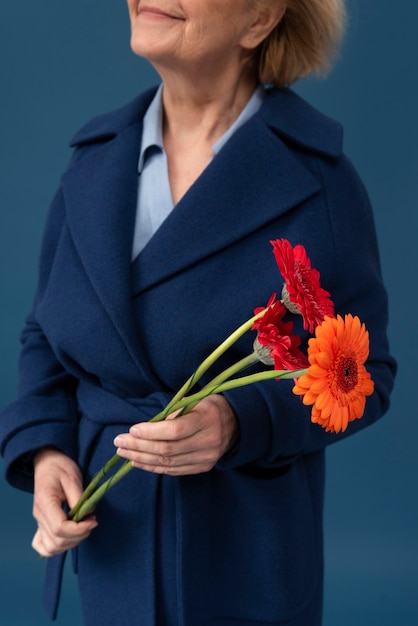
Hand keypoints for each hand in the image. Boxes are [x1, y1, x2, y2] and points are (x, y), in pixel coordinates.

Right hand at [32, 448, 97, 556]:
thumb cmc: (60, 467)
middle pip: (57, 541)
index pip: (59, 528)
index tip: (93, 520)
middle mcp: (39, 516)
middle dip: (79, 536)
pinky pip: (43, 546)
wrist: (47, 462)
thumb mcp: (72, 477)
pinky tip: (70, 537)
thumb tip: (88, 515)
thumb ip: (79, 498)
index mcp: (45, 502)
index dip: (79, 529)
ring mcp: (38, 522)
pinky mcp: (41, 524)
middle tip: (92, 521)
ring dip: (71, 543)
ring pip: (51, 547)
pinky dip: (57, 548)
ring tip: (84, 527)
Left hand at [114, 395, 238, 475]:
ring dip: (141, 458)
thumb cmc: (209, 407)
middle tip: (119, 442)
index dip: (152, 432)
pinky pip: (174, 470)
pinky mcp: (202, 468)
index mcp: (207, 420)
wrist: (237, 425)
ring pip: (168, 463)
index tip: (132, 430)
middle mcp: (208, 441)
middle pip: (168, 449)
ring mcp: (206, 458)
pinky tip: (138, 462)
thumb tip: (146, 428)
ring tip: (123, 453)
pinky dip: (153, 467)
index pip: (176, 430)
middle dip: (139, 446)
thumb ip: (172, 413)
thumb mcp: (195, 401)